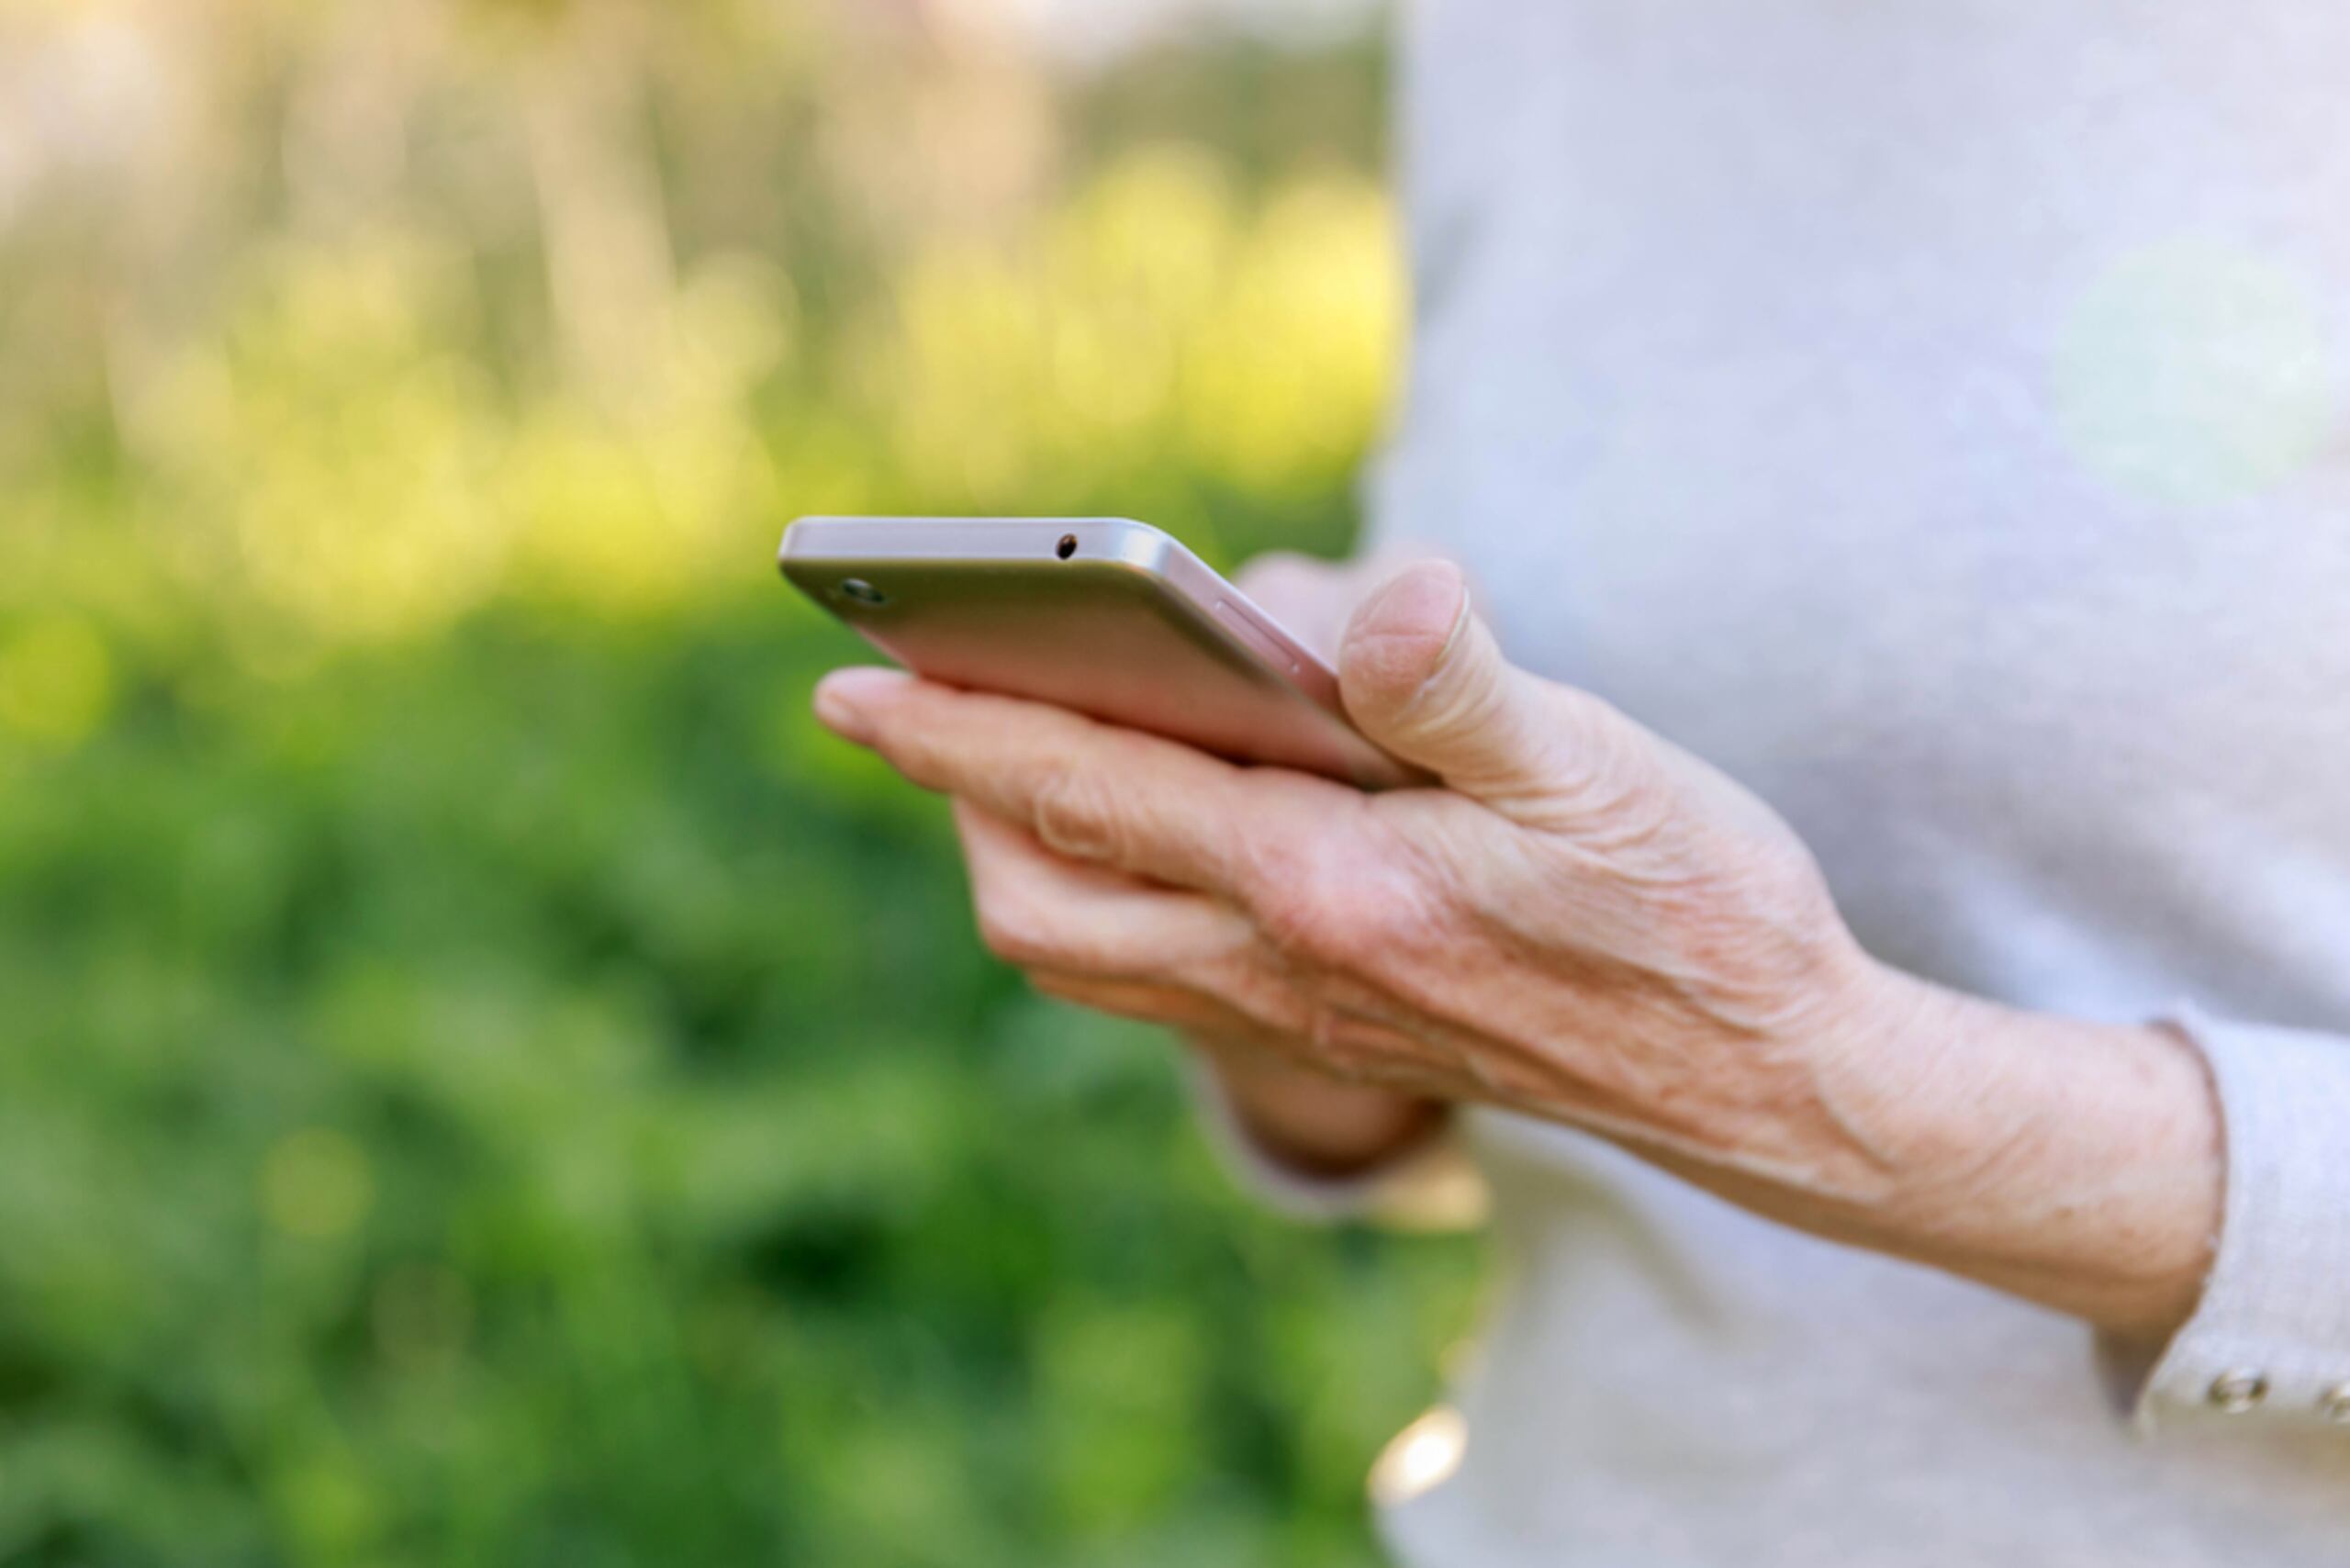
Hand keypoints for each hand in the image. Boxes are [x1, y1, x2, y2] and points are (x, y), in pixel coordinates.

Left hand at [814, 560, 2222, 1338]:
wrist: (1769, 1086)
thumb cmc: (1696, 909)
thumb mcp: (1596, 766)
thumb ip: (1461, 684)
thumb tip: (1365, 595)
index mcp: (1328, 888)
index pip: (1090, 792)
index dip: (957, 730)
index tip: (850, 682)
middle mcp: (1287, 972)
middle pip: (1046, 901)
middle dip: (964, 804)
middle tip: (939, 707)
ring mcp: (1306, 1022)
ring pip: (1093, 955)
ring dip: (1028, 860)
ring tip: (1031, 763)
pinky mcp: (1339, 1044)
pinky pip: (1160, 985)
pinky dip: (1110, 908)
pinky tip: (1164, 840)